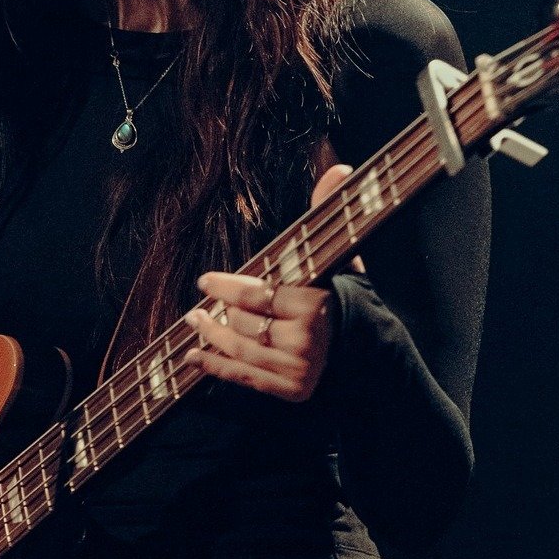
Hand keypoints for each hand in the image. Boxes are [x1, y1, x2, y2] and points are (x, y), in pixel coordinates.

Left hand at [183, 162, 359, 403]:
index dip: (230, 289)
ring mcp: (299, 369)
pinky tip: (194, 357)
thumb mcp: (338, 255)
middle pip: (248, 325)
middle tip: (196, 307)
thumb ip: (329, 212)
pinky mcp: (291, 390)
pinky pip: (245, 378)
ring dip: (212, 338)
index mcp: (317, 304)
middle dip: (219, 316)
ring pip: (243, 351)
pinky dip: (216, 367)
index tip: (205, 281)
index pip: (262, 296)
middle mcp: (308, 340)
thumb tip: (340, 167)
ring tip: (194, 322)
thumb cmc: (342, 293)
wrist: (364, 350)